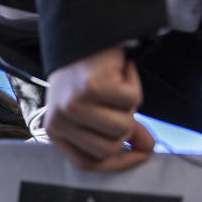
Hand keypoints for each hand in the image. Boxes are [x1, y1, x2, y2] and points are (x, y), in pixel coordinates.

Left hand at [45, 46, 154, 170]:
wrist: (83, 37)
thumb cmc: (86, 77)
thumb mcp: (96, 110)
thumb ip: (119, 132)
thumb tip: (145, 150)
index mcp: (56, 131)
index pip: (87, 163)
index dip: (117, 164)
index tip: (140, 156)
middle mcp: (59, 121)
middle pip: (107, 149)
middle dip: (125, 130)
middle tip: (121, 107)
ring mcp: (73, 105)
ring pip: (121, 128)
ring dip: (130, 107)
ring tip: (117, 88)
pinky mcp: (91, 87)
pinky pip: (131, 100)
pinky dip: (134, 84)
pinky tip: (120, 72)